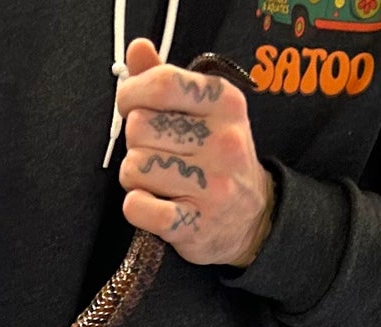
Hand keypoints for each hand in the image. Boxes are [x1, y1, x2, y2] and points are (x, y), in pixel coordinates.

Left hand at [115, 40, 274, 268]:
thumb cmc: (217, 158)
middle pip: (139, 127)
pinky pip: (138, 207)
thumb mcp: (204, 111)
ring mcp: (211, 185)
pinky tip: (151, 204)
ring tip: (155, 180)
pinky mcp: (195, 224)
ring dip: (133, 176)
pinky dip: (135, 206)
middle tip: (153, 152)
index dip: (131, 93)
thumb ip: (167, 80)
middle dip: (135, 142)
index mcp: (223, 103)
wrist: (251, 217)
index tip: (129, 106)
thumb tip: (137, 48)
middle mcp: (222, 141)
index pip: (162, 84)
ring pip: (134, 167)